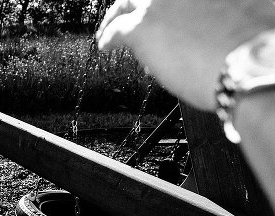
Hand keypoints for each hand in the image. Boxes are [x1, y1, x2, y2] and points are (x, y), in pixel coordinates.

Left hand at [96, 0, 274, 110]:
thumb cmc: (255, 47)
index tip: (167, 17)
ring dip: (117, 17)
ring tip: (110, 32)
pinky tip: (105, 45)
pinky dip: (108, 36)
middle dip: (138, 7)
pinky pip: (116, 30)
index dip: (165, 7)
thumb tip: (215, 24)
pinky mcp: (142, 27)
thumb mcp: (247, 12)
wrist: (251, 63)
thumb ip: (222, 11)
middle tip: (132, 19)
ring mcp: (159, 3)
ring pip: (127, 4)